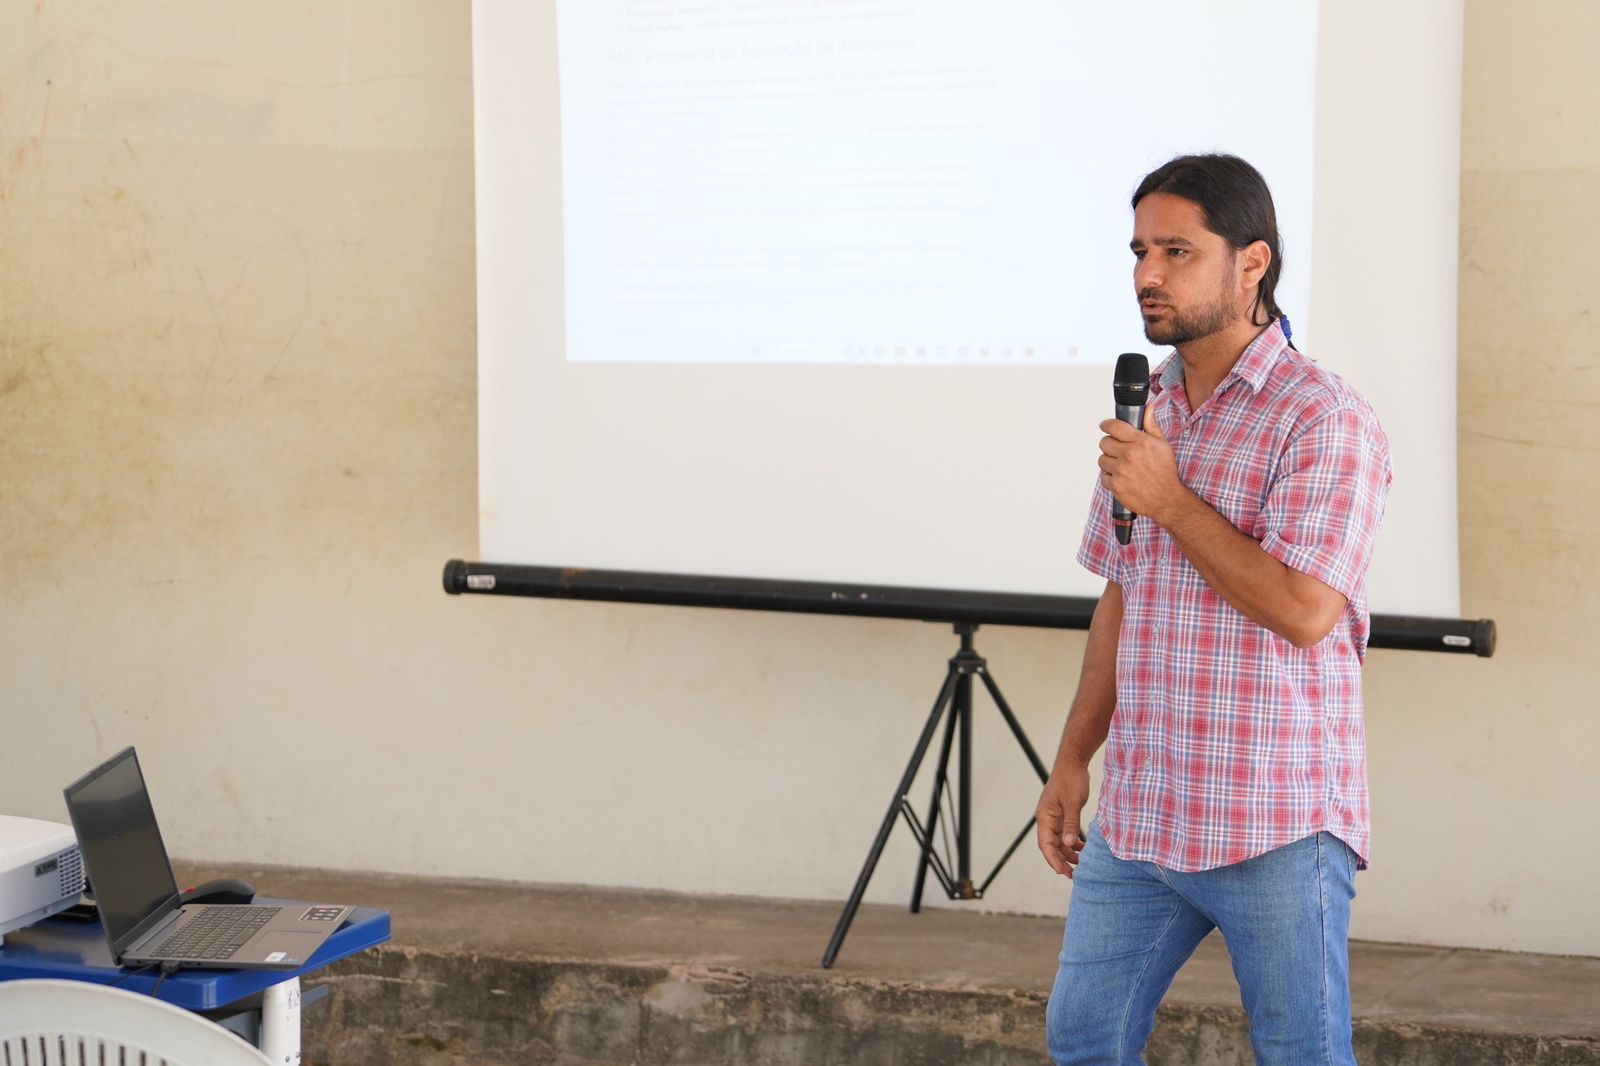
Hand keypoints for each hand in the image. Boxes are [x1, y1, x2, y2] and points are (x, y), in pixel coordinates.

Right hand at [1036, 762, 1090, 876]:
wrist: (1073, 762)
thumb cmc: (1071, 780)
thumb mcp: (1072, 804)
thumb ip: (1071, 824)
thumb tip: (1069, 844)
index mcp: (1044, 817)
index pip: (1045, 844)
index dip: (1053, 860)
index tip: (1062, 872)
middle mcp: (1047, 819)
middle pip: (1051, 846)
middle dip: (1061, 861)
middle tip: (1073, 875)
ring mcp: (1054, 817)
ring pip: (1059, 841)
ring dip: (1068, 853)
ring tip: (1082, 864)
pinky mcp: (1063, 814)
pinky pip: (1066, 833)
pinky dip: (1073, 842)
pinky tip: (1083, 848)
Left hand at [1098, 408, 1183, 525]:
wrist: (1166, 499)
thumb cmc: (1165, 472)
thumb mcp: (1163, 445)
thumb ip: (1151, 426)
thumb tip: (1148, 408)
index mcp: (1140, 442)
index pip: (1114, 426)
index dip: (1106, 424)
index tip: (1104, 425)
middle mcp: (1129, 455)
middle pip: (1104, 442)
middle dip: (1109, 444)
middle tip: (1117, 450)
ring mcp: (1121, 471)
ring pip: (1102, 459)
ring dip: (1109, 461)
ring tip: (1122, 466)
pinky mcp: (1116, 485)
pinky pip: (1103, 476)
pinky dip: (1110, 477)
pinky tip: (1121, 478)